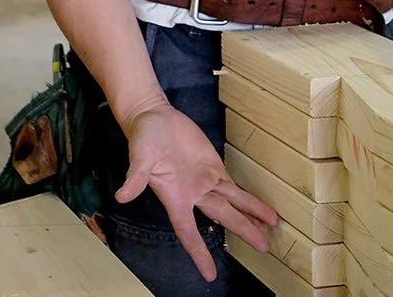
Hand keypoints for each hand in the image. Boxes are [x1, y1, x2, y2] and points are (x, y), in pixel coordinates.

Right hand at [115, 102, 277, 281]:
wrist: (154, 117)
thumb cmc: (144, 138)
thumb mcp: (139, 157)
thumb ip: (135, 177)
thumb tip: (122, 195)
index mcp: (175, 199)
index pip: (189, 233)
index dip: (199, 253)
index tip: (210, 275)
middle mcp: (194, 194)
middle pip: (223, 217)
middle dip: (243, 231)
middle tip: (264, 247)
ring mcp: (205, 179)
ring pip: (233, 201)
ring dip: (251, 214)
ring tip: (271, 227)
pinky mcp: (213, 164)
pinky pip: (233, 184)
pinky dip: (246, 195)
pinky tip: (258, 205)